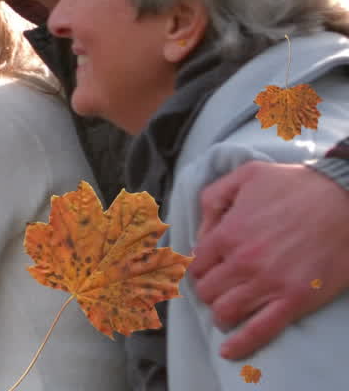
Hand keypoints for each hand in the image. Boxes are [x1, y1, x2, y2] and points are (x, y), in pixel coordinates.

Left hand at [191, 161, 348, 358]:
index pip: (195, 265)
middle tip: (220, 289)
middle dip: (209, 291)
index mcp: (227, 233)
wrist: (344, 200)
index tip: (207, 271)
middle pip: (206, 291)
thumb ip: (213, 198)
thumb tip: (201, 231)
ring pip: (225, 312)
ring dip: (221, 314)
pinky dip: (241, 344)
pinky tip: (230, 351)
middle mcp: (242, 261)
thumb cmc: (295, 185)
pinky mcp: (295, 299)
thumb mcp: (245, 176)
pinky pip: (261, 330)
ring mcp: (268, 282)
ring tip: (228, 312)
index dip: (199, 269)